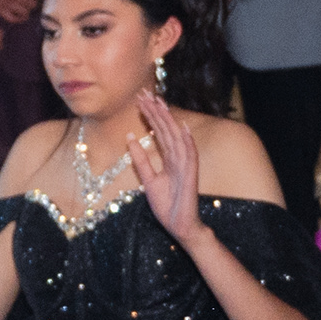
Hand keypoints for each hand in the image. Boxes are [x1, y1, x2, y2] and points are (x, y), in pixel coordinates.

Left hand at [132, 91, 202, 243]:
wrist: (180, 226)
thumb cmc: (167, 205)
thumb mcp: (148, 180)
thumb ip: (141, 161)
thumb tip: (130, 139)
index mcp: (170, 159)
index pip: (160, 132)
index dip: (151, 115)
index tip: (140, 100)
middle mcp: (179, 158)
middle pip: (167, 130)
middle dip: (156, 111)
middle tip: (145, 93)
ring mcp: (186, 165)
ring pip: (176, 137)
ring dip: (168, 119)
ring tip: (158, 102)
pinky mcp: (190, 175)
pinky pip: (189, 155)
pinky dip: (186, 141)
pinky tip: (182, 127)